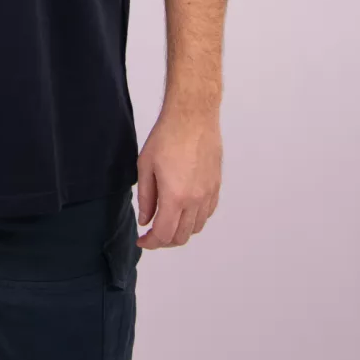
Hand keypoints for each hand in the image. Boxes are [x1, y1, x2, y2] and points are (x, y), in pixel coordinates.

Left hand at [135, 107, 221, 249]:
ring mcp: (209, 194)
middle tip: (152, 233)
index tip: (142, 241)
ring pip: (196, 227)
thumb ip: (146, 197)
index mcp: (175, 196)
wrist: (193, 116)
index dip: (151, 243)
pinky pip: (207, 213)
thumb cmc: (166, 136)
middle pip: (182, 236)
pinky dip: (195, 219)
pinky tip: (184, 210)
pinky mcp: (216, 186)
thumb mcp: (145, 165)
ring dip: (181, 231)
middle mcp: (195, 200)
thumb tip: (146, 220)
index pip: (164, 234)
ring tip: (166, 221)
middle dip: (164, 240)